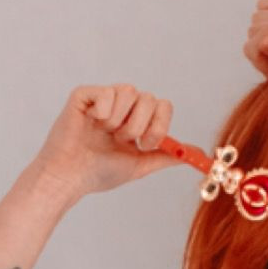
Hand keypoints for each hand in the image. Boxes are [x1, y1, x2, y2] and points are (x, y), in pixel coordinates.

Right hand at [33, 84, 176, 197]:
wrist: (71, 177)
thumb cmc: (100, 172)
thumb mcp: (141, 165)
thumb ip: (167, 156)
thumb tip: (196, 152)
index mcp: (137, 119)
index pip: (162, 105)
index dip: (159, 125)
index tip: (145, 144)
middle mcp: (122, 105)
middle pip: (149, 97)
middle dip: (139, 126)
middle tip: (122, 141)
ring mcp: (103, 98)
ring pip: (129, 91)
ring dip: (121, 121)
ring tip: (105, 134)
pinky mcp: (85, 94)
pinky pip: (107, 92)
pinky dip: (103, 113)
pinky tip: (91, 123)